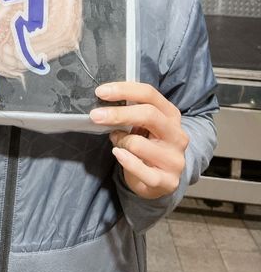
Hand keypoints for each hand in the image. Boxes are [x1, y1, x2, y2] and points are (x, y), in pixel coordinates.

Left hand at [90, 81, 188, 198]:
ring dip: (120, 142)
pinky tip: (118, 154)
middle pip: (149, 114)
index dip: (124, 90)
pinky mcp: (168, 181)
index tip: (101, 92)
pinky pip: (140, 169)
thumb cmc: (148, 146)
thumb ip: (129, 112)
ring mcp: (174, 159)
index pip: (149, 94)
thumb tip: (104, 106)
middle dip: (118, 114)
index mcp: (171, 115)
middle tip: (95, 115)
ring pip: (138, 143)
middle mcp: (177, 135)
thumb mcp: (143, 125)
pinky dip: (125, 160)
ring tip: (119, 144)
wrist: (161, 181)